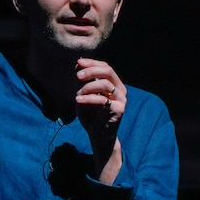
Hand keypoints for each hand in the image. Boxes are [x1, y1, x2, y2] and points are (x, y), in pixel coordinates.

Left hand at [74, 57, 126, 182]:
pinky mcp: (119, 109)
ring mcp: (121, 99)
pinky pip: (103, 99)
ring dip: (88, 87)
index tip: (78, 63)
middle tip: (78, 75)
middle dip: (91, 70)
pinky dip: (88, 98)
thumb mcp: (84, 95)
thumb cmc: (91, 116)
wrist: (98, 136)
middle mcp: (120, 89)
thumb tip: (78, 65)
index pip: (105, 67)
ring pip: (105, 84)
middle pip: (108, 71)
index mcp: (114, 84)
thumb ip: (82, 82)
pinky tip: (78, 100)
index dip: (92, 63)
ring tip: (77, 95)